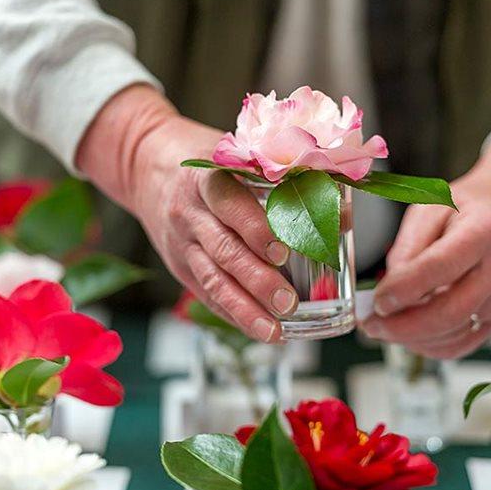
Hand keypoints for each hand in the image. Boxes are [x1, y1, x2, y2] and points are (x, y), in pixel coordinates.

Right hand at [76, 85, 296, 341]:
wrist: (148, 167)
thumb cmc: (210, 161)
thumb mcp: (238, 158)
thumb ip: (284, 182)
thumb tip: (342, 216)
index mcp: (206, 179)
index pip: (230, 205)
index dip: (256, 229)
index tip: (284, 250)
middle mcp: (189, 214)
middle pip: (223, 251)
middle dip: (257, 279)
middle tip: (289, 302)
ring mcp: (181, 244)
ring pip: (212, 281)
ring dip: (245, 309)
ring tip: (275, 332)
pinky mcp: (180, 266)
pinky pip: (206, 294)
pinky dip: (233, 315)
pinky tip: (258, 330)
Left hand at [361, 133, 490, 357]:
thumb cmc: (459, 211)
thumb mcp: (427, 210)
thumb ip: (407, 249)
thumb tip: (388, 294)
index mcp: (483, 230)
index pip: (441, 266)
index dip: (406, 288)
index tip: (377, 301)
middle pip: (450, 310)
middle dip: (402, 325)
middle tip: (370, 324)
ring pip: (452, 333)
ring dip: (410, 338)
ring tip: (383, 326)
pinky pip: (459, 346)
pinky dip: (427, 346)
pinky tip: (407, 334)